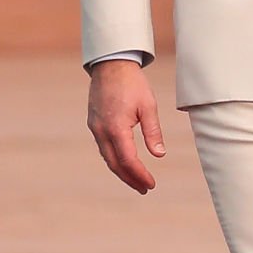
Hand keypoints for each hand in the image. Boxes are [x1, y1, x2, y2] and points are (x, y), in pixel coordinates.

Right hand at [87, 60, 165, 193]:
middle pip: (114, 164)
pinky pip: (103, 147)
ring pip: (107, 157)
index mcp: (116, 127)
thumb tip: (159, 155)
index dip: (140, 175)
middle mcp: (102, 130)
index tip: (151, 184)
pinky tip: (123, 161)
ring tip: (136, 180)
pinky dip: (113, 158)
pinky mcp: (93, 122)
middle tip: (144, 188)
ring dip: (121, 171)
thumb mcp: (148, 106)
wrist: (111, 64)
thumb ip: (153, 132)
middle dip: (130, 179)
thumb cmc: (132, 83)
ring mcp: (95, 126)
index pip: (128, 160)